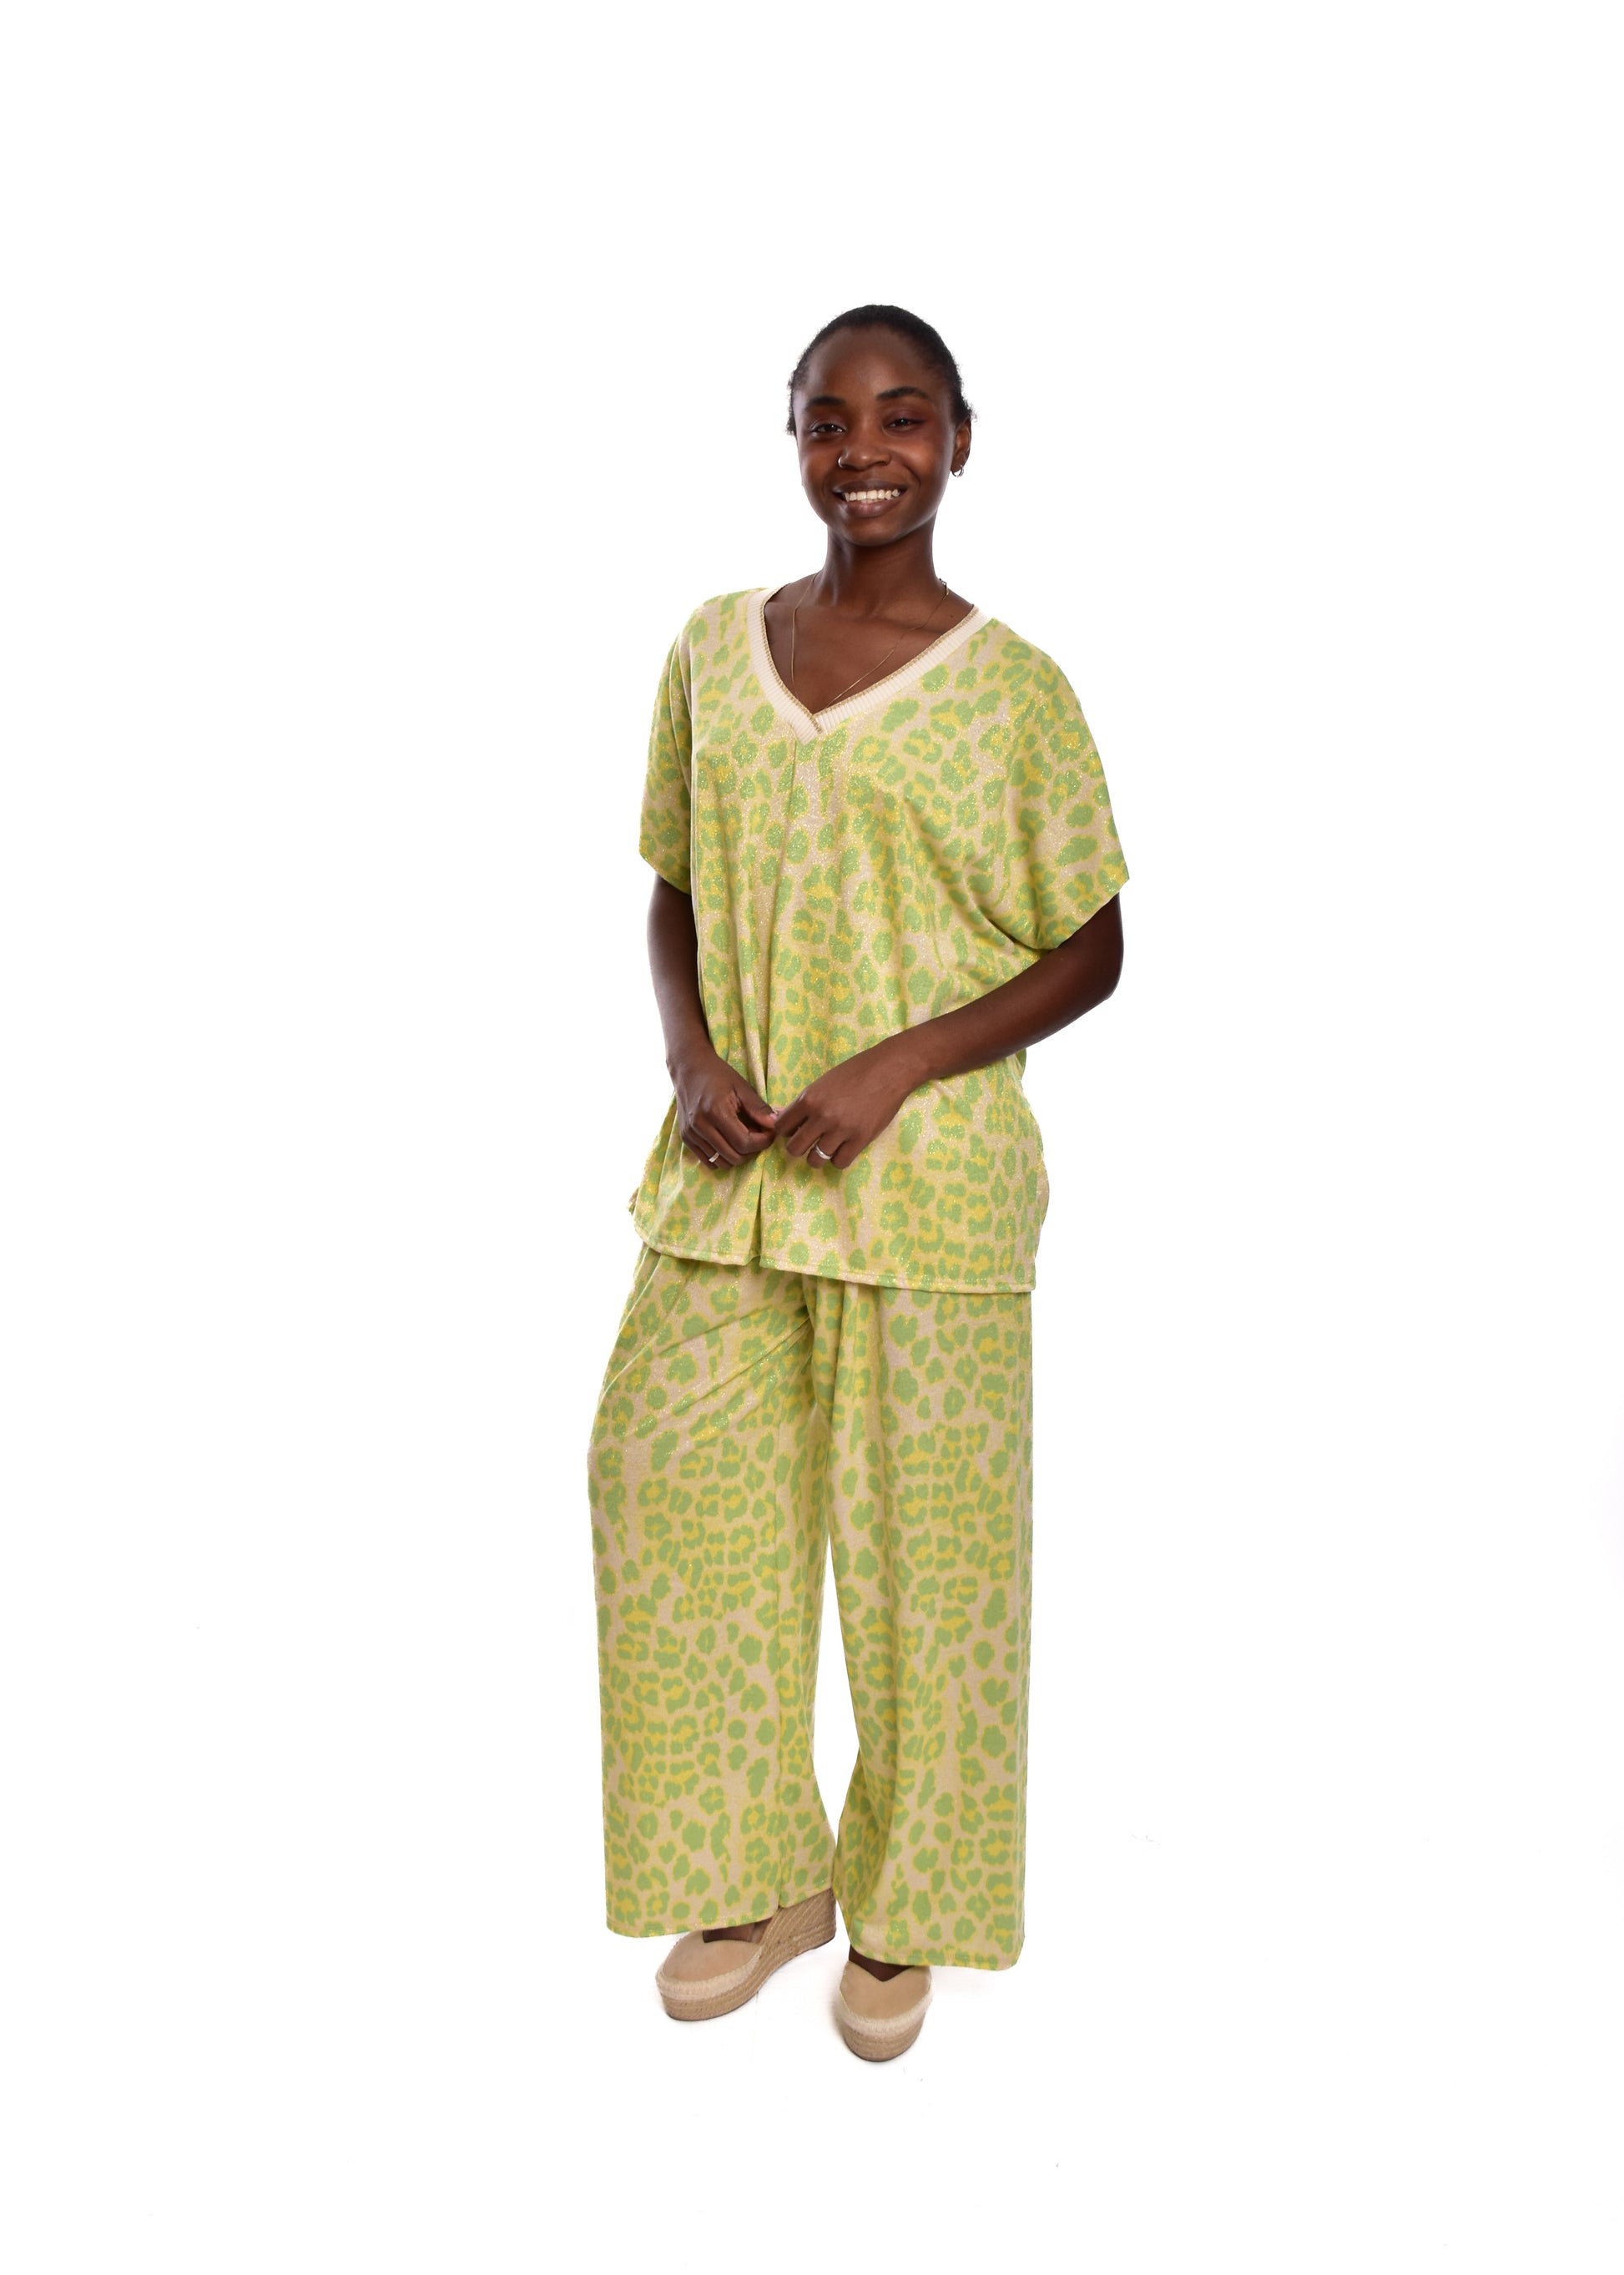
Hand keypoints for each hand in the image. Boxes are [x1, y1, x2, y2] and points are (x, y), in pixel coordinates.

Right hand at [671, 1045, 778, 1169]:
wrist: (689, 1068)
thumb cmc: (718, 1075)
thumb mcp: (742, 1087)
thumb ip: (759, 1108)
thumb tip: (776, 1126)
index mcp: (716, 1112)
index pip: (744, 1143)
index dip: (762, 1142)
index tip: (770, 1133)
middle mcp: (700, 1126)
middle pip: (734, 1156)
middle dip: (752, 1150)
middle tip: (758, 1136)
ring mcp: (691, 1134)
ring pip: (721, 1162)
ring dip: (737, 1155)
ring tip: (743, 1138)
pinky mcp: (686, 1138)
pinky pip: (708, 1162)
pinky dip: (722, 1157)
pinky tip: (729, 1142)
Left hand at [774, 1037, 923, 1169]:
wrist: (888, 1070)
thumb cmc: (855, 1071)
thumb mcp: (823, 1082)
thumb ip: (804, 1102)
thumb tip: (780, 1116)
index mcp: (809, 1099)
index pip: (782, 1127)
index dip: (786, 1131)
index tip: (794, 1130)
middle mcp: (822, 1116)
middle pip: (795, 1148)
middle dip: (798, 1147)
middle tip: (808, 1143)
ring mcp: (842, 1130)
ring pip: (815, 1159)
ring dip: (818, 1156)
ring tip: (826, 1147)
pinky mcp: (861, 1139)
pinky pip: (839, 1162)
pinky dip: (838, 1158)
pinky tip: (843, 1148)